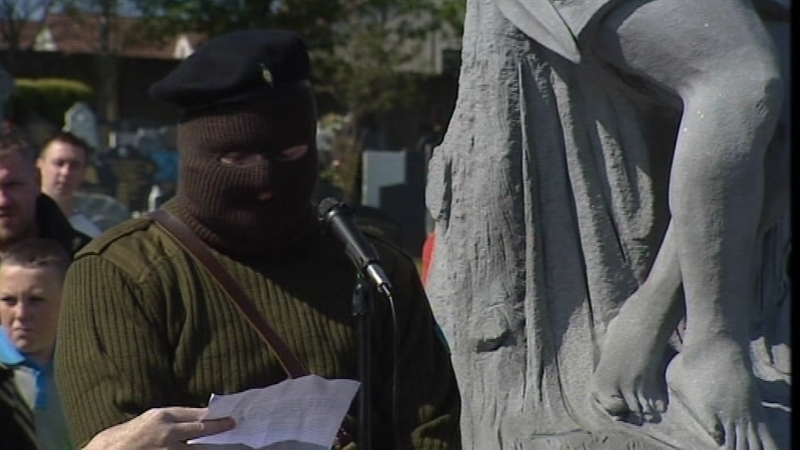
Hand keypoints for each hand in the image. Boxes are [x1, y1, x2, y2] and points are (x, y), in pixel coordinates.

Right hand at [81, 406, 235, 449]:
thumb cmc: (124, 436)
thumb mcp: (148, 420)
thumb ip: (169, 420)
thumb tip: (192, 420)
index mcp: (162, 416)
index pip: (195, 413)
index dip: (212, 415)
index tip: (225, 415)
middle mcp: (167, 432)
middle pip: (201, 429)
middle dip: (218, 427)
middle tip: (232, 425)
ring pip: (196, 449)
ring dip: (205, 447)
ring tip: (217, 444)